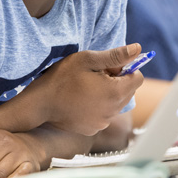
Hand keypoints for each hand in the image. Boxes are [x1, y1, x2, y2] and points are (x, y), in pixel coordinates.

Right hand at [26, 43, 143, 135]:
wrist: (39, 104)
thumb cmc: (61, 78)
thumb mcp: (88, 60)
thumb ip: (116, 55)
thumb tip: (138, 48)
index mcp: (115, 92)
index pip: (138, 78)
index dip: (126, 69)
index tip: (108, 66)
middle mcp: (113, 111)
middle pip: (129, 91)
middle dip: (117, 81)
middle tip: (95, 75)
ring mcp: (103, 122)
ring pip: (116, 103)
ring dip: (108, 93)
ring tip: (86, 87)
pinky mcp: (93, 128)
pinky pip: (104, 114)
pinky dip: (98, 106)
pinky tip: (81, 100)